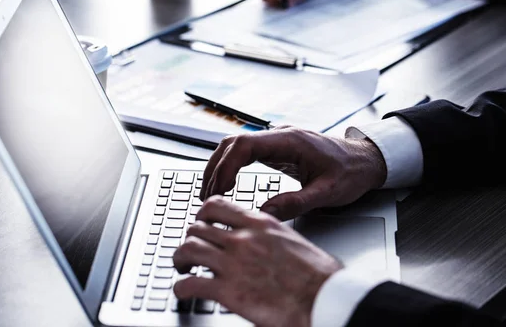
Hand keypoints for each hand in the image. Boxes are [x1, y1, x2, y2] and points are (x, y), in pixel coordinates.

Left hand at [173, 197, 342, 326]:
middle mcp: (244, 238)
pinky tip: (184, 292)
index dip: (202, 214)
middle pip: (197, 227)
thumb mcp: (293, 241)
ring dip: (180, 259)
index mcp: (261, 223)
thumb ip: (272, 237)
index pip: (217, 206)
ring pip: (188, 249)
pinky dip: (181, 288)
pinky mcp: (228, 292)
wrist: (325, 299)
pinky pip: (190, 285)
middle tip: (191, 248)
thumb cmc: (319, 276)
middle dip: (190, 237)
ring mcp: (233, 264)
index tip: (201, 222)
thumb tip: (265, 243)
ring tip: (182, 268)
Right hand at [200, 126, 386, 220]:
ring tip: (210, 192)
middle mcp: (280, 135)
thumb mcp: (326, 193)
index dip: (226, 167)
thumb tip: (263, 215)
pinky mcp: (277, 148)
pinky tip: (226, 183)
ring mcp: (277, 140)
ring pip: (236, 146)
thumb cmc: (350, 173)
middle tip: (207, 196)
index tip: (219, 190)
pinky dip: (231, 166)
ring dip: (219, 166)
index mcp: (290, 140)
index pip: (244, 145)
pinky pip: (246, 152)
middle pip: (233, 143)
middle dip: (215, 168)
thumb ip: (295, 203)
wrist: (365, 160)